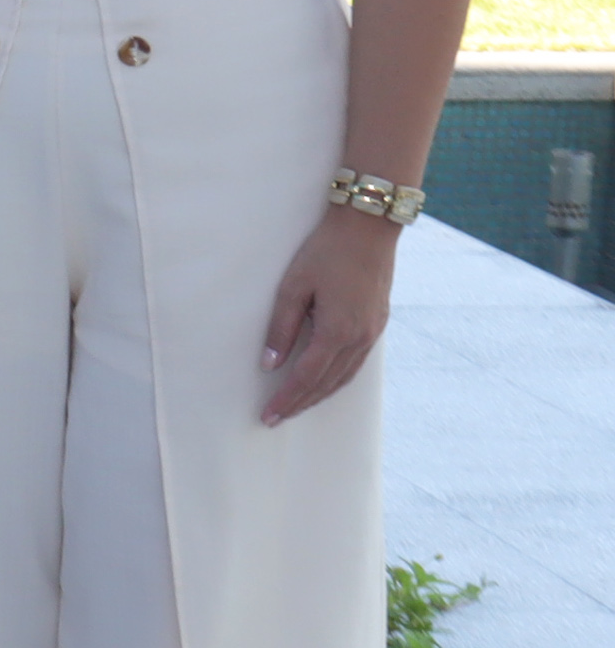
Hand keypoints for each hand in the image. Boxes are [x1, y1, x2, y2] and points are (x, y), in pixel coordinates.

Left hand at [259, 207, 398, 425]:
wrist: (368, 228)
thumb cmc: (326, 252)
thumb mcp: (293, 287)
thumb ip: (281, 329)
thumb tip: (269, 364)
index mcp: (337, 331)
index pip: (306, 378)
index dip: (286, 400)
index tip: (268, 416)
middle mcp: (360, 338)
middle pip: (327, 384)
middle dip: (300, 404)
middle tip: (276, 419)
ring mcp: (373, 333)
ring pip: (344, 377)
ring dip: (320, 395)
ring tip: (297, 407)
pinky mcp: (378, 324)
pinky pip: (356, 363)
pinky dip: (337, 379)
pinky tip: (325, 383)